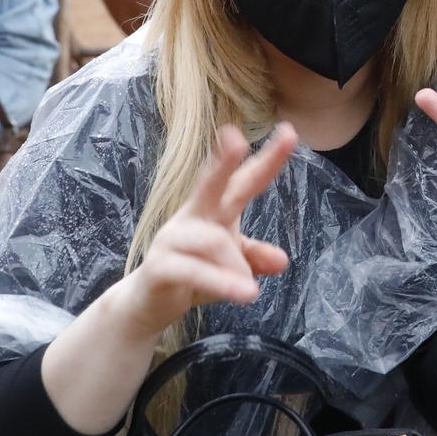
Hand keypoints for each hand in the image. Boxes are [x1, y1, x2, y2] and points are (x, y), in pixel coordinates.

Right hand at [103, 125, 294, 340]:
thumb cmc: (193, 274)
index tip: (289, 132)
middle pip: (210, 184)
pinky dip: (222, 282)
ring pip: (213, 241)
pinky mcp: (160, 266)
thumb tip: (282, 260)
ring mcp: (172, 239)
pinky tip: (245, 293)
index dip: (266, 159)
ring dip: (237, 268)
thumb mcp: (231, 266)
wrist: (146, 303)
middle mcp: (192, 217)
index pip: (243, 181)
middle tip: (235, 139)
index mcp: (213, 210)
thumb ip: (253, 257)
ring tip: (248, 291)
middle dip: (224, 161)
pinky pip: (195, 271)